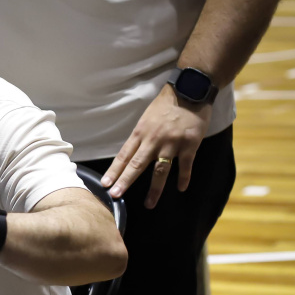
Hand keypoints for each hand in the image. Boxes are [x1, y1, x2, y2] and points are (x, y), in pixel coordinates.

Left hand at [102, 84, 212, 207]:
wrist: (189, 91)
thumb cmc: (166, 105)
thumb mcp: (146, 119)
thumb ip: (140, 137)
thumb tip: (130, 154)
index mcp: (140, 133)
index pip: (123, 156)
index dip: (114, 171)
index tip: (105, 184)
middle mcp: (153, 140)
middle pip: (136, 164)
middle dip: (125, 181)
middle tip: (115, 195)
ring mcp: (171, 143)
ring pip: (160, 170)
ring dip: (154, 189)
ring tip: (148, 204)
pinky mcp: (190, 144)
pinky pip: (185, 165)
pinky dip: (183, 178)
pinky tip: (180, 188)